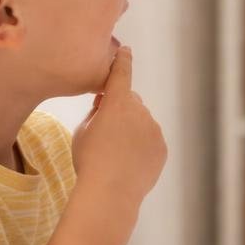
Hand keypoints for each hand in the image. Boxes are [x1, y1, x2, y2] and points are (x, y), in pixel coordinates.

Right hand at [72, 46, 166, 206]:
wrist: (110, 193)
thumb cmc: (89, 160)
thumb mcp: (82, 131)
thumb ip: (96, 112)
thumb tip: (106, 103)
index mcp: (116, 103)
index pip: (121, 73)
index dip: (122, 61)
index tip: (126, 51)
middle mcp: (139, 111)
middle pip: (131, 101)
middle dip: (121, 108)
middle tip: (106, 130)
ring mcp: (154, 129)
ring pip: (142, 122)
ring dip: (132, 129)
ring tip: (116, 154)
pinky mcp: (162, 147)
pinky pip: (151, 140)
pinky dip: (141, 146)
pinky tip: (128, 162)